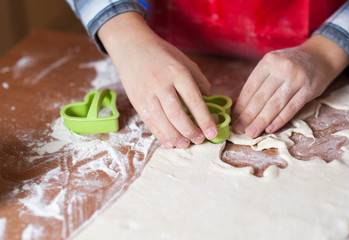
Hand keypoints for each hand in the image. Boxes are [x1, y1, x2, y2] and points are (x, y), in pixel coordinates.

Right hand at [98, 13, 217, 147]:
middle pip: (177, 114)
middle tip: (199, 140)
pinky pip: (149, 122)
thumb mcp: (184, 60)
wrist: (131, 46)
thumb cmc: (162, 54)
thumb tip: (209, 101)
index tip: (212, 132)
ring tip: (185, 145)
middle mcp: (161, 83)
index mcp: (177, 72)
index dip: (204, 119)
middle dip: (190, 131)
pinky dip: (160, 134)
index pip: (194, 100)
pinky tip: (169, 142)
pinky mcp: (136, 101)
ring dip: (175, 137)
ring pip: (162, 121)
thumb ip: (199, 80)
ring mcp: (147, 93)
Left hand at [232, 35, 348, 137]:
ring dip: (261, 121)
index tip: (234, 118)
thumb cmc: (290, 64)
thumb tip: (238, 105)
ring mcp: (297, 79)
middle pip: (261, 97)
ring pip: (275, 104)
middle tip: (239, 129)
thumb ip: (259, 82)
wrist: (321, 56)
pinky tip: (269, 129)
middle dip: (248, 116)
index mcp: (269, 61)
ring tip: (251, 132)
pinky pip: (291, 108)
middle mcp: (282, 68)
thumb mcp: (273, 65)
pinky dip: (279, 120)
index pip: (251, 87)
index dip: (241, 105)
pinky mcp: (309, 90)